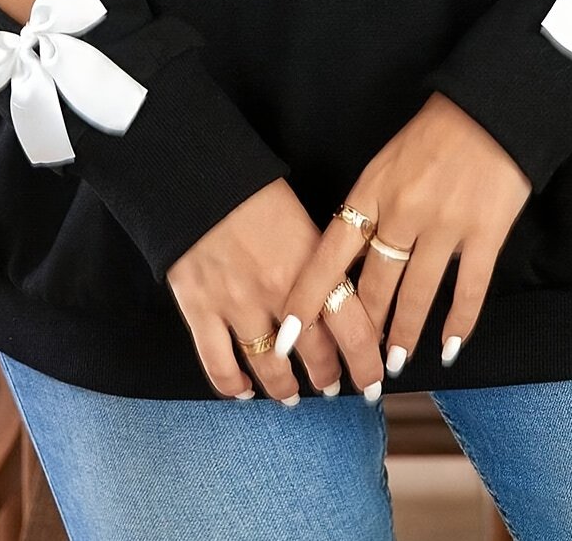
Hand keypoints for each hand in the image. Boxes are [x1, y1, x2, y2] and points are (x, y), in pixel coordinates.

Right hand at [165, 177, 384, 402]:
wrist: (197, 177)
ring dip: (286, 387)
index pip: (352, 326)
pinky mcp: (200, 310)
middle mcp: (280, 291)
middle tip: (332, 385)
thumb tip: (343, 294)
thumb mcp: (304, 220)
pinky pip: (220, 364)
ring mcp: (238, 304)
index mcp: (311, 263)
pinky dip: (233, 385)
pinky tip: (244, 390)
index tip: (374, 376)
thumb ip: (322, 261)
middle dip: (329, 376)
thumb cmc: (253, 191)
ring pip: (271, 367)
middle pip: (316, 353)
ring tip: (292, 395)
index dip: (367, 360)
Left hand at [275, 92, 530, 379]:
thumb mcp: (385, 163)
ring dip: (403, 334)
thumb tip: (350, 258)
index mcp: (371, 192)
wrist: (490, 109)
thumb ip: (368, 206)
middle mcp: (402, 213)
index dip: (307, 300)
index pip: (329, 257)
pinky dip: (459, 322)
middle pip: (374, 285)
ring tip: (395, 364)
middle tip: (355, 364)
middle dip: (362, 330)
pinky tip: (449, 347)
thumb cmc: (433, 134)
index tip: (286, 338)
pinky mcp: (485, 233)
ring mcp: (445, 226)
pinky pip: (469, 289)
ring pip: (416, 294)